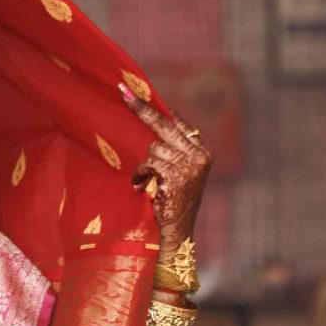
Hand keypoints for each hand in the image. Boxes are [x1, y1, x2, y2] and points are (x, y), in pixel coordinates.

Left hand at [120, 85, 211, 261]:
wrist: (178, 233)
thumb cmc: (173, 203)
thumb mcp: (179, 174)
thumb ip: (173, 152)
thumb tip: (153, 123)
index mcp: (202, 153)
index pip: (180, 123)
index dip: (161, 109)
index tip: (141, 94)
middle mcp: (199, 156)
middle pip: (165, 126)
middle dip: (142, 109)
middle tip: (123, 92)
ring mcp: (189, 165)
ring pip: (154, 148)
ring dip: (146, 165)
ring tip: (147, 182)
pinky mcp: (176, 175)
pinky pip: (149, 163)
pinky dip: (141, 174)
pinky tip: (143, 186)